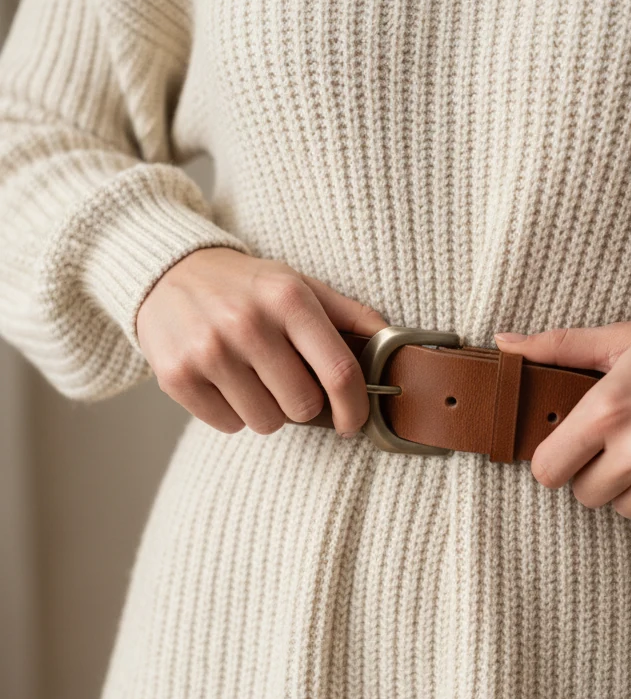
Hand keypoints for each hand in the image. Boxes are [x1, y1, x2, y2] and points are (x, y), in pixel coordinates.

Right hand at [136, 247, 386, 435]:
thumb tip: (396, 341)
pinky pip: (228, 425)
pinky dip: (232, 413)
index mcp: (288, 298)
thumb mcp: (297, 284)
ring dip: (266, 410)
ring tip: (251, 377)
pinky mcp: (178, 376)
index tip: (352, 421)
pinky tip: (223, 381)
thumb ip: (348, 314)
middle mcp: (248, 323)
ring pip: (266, 422)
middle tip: (285, 379)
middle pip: (302, 407)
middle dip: (301, 403)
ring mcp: (209, 351)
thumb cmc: (244, 286)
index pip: (339, 371)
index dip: (354, 407)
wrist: (167, 273)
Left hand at [494, 316, 630, 522]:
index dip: (553, 460)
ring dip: (628, 487)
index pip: (547, 470)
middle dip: (591, 473)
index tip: (567, 448)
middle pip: (583, 495)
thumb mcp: (621, 338)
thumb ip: (557, 346)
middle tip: (616, 443)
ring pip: (622, 510)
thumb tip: (504, 343)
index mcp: (609, 410)